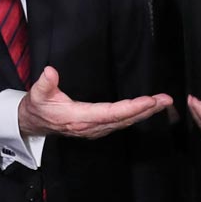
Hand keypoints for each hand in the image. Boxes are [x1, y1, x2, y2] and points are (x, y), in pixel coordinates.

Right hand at [17, 67, 169, 139]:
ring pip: (125, 122)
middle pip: (124, 119)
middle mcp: (91, 127)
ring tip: (163, 103)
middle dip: (146, 110)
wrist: (34, 123)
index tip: (149, 100)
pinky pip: (121, 123)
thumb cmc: (38, 107)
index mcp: (79, 118)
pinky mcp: (98, 128)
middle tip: (166, 100)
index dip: (131, 108)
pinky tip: (147, 109)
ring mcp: (96, 129)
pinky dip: (136, 116)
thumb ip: (44, 84)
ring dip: (145, 113)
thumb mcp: (37, 94)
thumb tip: (50, 72)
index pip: (110, 113)